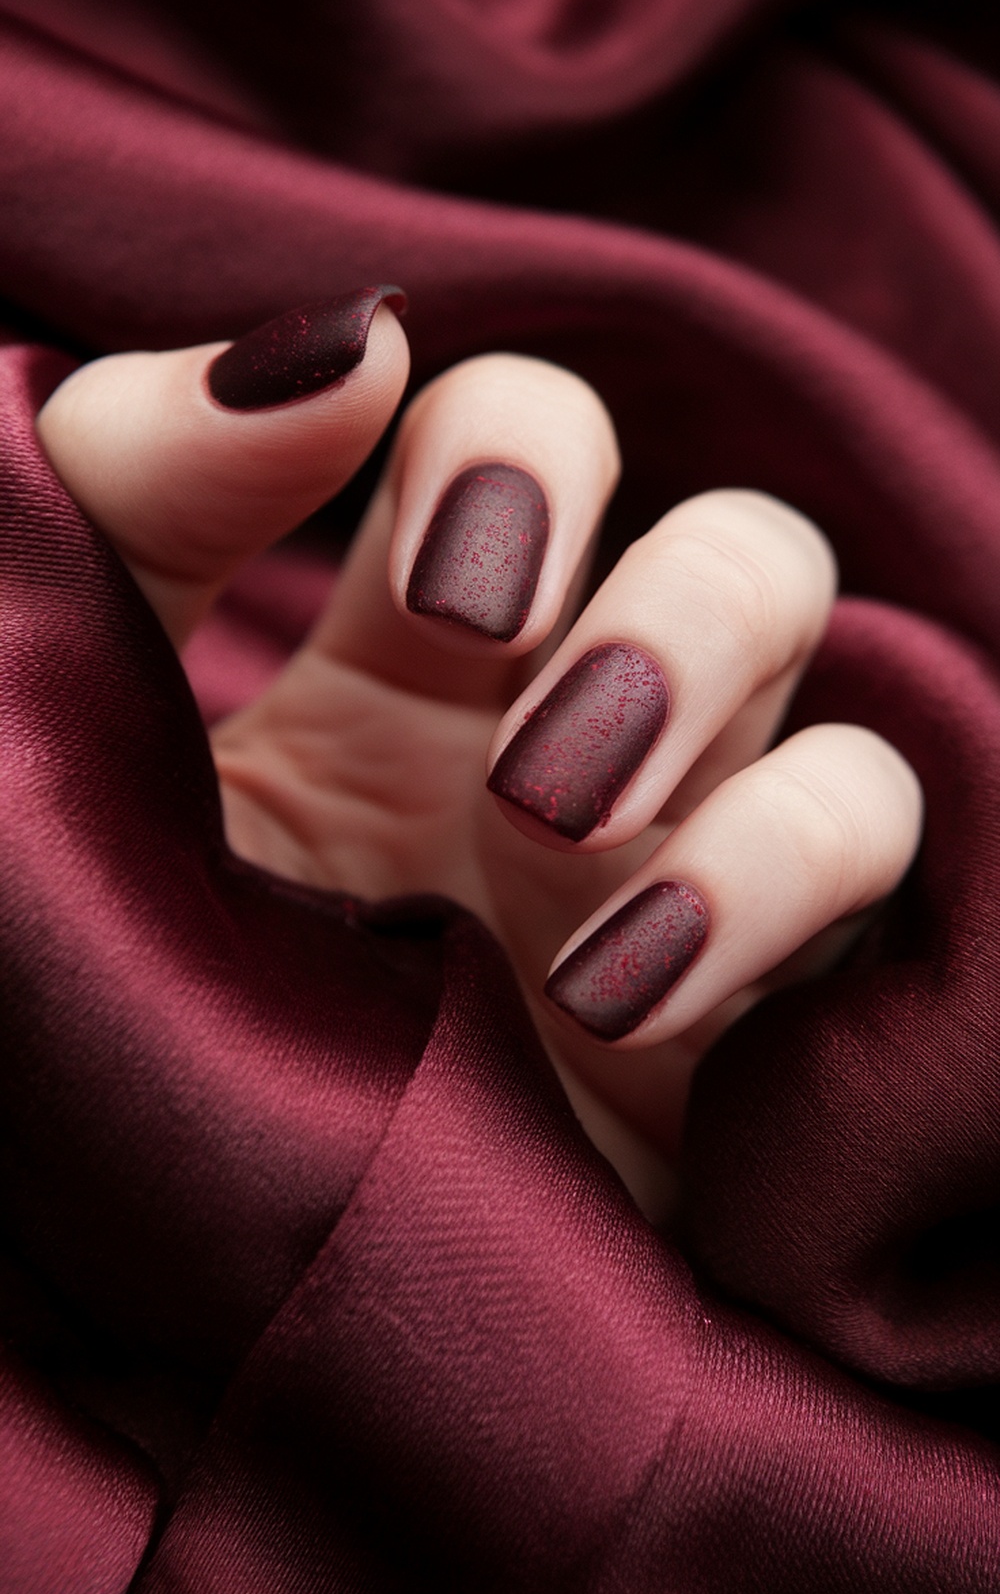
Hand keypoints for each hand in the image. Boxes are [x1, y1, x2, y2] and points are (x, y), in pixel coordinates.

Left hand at [36, 291, 922, 1220]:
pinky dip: (784, 898)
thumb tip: (341, 340)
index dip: (520, 461)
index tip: (434, 601)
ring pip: (851, 724)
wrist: (155, 1254)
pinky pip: (886, 896)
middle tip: (525, 753)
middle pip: (747, 557)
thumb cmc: (102, 960)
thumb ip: (139, 484)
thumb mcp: (74, 695)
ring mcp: (686, 885)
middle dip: (671, 617)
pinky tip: (624, 997)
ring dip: (743, 785)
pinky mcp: (751, 1035)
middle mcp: (583, 747)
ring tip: (570, 858)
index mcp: (421, 657)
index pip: (540, 445)